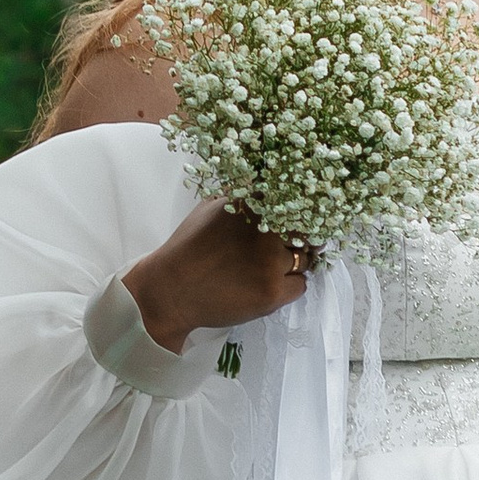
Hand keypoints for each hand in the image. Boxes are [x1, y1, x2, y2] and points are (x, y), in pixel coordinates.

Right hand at [124, 201, 311, 356]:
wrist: (171, 290)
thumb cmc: (188, 249)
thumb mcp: (209, 209)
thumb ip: (240, 197)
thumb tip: (266, 186)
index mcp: (251, 207)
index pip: (295, 201)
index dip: (301, 211)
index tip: (301, 219)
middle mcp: (264, 232)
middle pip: (307, 231)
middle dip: (304, 238)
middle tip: (293, 246)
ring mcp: (270, 263)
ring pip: (306, 260)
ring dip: (295, 264)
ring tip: (270, 268)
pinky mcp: (272, 293)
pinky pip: (300, 286)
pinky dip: (289, 287)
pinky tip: (266, 284)